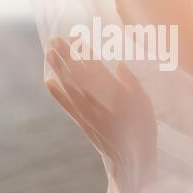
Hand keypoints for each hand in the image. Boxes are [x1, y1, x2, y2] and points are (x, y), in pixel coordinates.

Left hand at [46, 37, 156, 192]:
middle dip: (64, 54)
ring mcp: (84, 110)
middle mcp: (94, 98)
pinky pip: (65, 104)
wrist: (131, 157)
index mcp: (112, 90)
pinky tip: (48, 81)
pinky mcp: (80, 121)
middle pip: (76, 71)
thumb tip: (119, 63)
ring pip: (67, 84)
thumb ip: (130, 81)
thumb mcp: (144, 100)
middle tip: (53, 38)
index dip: (82, 49)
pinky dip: (55, 92)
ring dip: (56, 68)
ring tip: (48, 53)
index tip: (74, 35)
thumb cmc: (142, 126)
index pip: (93, 64)